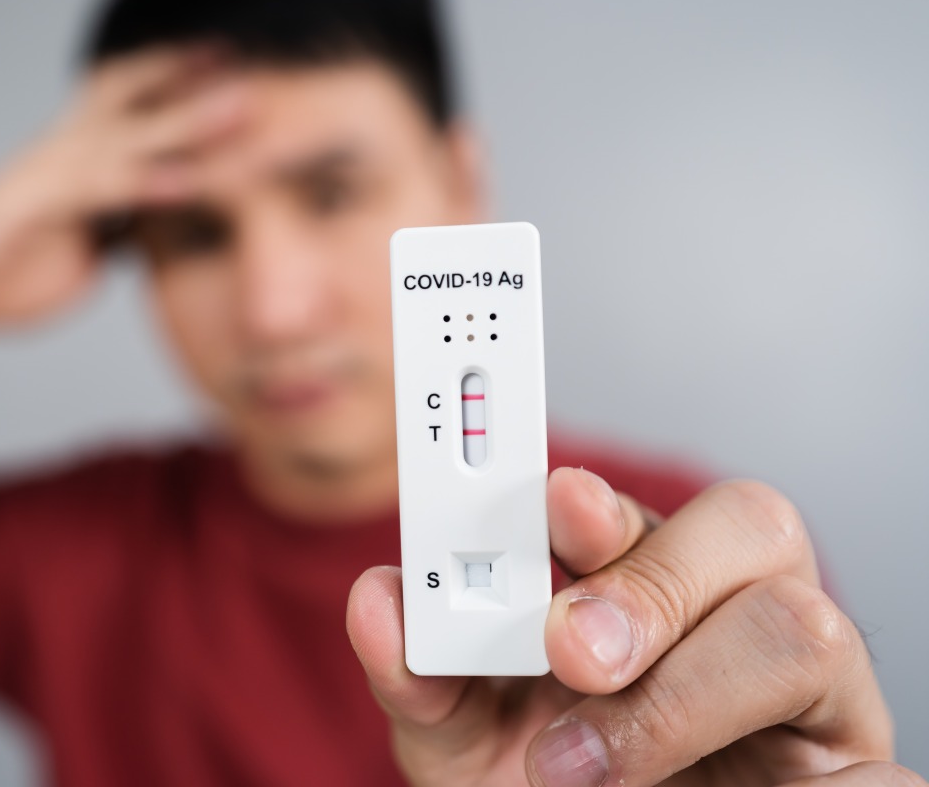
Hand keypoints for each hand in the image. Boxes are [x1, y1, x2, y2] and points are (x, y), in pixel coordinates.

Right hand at [0, 44, 249, 342]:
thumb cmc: (4, 270)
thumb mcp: (81, 246)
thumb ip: (119, 225)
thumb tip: (158, 226)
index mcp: (71, 157)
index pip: (128, 98)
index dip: (176, 76)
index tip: (232, 65)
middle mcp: (58, 151)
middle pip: (131, 94)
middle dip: (189, 74)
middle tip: (246, 56)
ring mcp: (42, 174)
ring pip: (125, 135)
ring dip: (187, 120)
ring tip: (241, 106)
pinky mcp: (25, 206)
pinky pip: (95, 189)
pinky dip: (144, 183)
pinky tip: (187, 182)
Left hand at [348, 469, 918, 785]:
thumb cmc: (539, 786)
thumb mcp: (462, 741)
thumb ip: (422, 675)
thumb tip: (378, 599)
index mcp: (635, 587)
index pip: (637, 510)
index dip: (600, 496)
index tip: (555, 500)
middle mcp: (727, 616)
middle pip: (750, 524)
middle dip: (655, 579)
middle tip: (573, 650)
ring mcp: (803, 694)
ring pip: (807, 625)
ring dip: (691, 692)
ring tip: (593, 765)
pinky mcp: (854, 771)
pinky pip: (876, 766)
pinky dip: (822, 786)